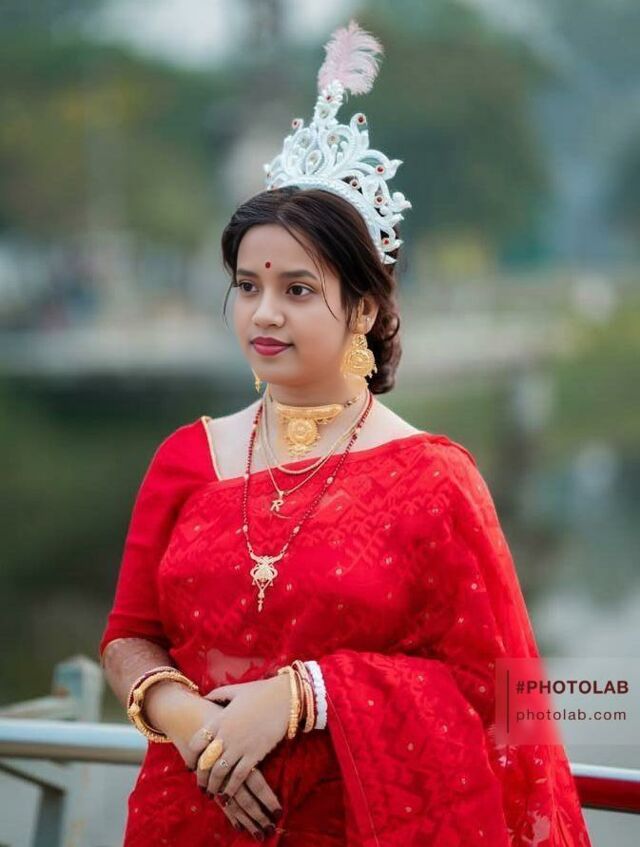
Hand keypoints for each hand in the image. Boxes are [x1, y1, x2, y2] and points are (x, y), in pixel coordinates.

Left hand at [144, 681, 282, 837]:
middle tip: (201, 786)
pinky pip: (238, 776)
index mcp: (219, 720)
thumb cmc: (260, 692)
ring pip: (219, 773)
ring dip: (213, 786)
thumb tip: (205, 697)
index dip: (192, 755)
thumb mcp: (235, 690)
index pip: (196, 743)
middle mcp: (226, 735)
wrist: (285, 698)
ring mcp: (240, 746)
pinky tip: (228, 794)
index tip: (194, 763)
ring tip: (212, 793)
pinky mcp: (254, 754)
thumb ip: (218, 694)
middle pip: (205, 762)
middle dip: (201, 777)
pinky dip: (231, 788)